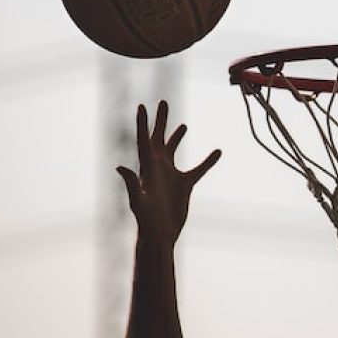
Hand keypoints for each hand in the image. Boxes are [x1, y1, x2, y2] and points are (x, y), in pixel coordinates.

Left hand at [117, 101, 221, 243]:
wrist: (160, 235)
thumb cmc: (146, 220)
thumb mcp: (138, 200)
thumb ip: (130, 183)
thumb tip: (119, 167)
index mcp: (147, 167)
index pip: (144, 139)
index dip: (143, 122)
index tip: (143, 106)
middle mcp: (157, 168)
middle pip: (158, 138)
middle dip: (161, 120)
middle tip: (163, 102)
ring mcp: (170, 176)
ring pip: (174, 151)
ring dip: (177, 137)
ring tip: (183, 125)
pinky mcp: (183, 185)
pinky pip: (198, 169)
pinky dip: (208, 161)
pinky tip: (218, 152)